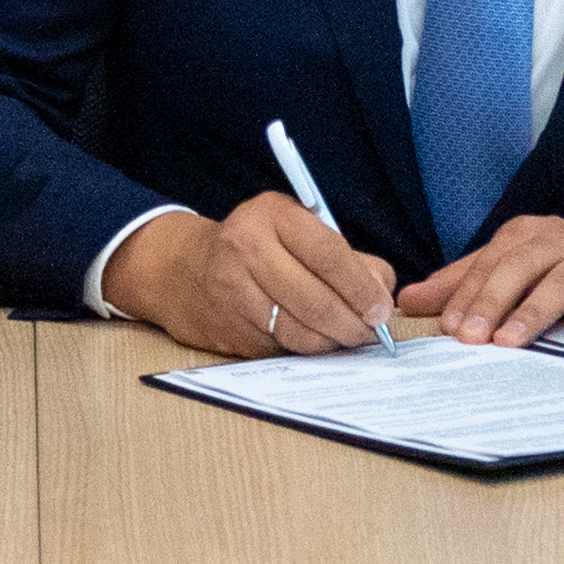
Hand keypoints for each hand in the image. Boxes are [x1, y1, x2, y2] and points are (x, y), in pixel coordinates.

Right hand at [101, 193, 398, 359]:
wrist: (183, 270)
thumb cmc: (257, 246)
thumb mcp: (298, 230)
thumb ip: (348, 258)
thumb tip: (380, 296)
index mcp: (271, 215)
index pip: (329, 254)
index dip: (361, 287)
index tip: (381, 309)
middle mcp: (246, 248)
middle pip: (316, 300)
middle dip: (352, 324)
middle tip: (369, 333)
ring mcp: (232, 291)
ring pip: (300, 331)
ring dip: (331, 342)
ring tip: (344, 337)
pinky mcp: (227, 327)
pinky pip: (280, 347)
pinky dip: (304, 348)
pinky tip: (312, 339)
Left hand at [397, 214, 563, 345]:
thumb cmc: (562, 261)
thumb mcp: (512, 265)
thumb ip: (462, 283)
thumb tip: (407, 301)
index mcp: (524, 236)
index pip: (489, 264)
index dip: (467, 294)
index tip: (447, 326)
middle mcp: (557, 240)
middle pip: (520, 268)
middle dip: (493, 302)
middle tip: (472, 337)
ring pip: (562, 281)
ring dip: (535, 311)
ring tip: (512, 340)